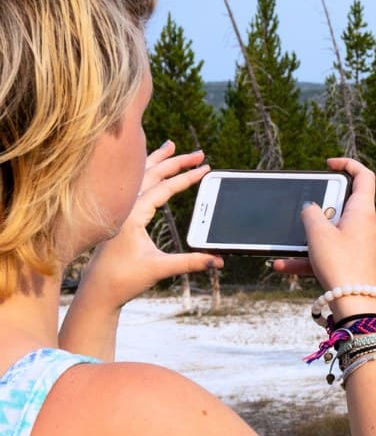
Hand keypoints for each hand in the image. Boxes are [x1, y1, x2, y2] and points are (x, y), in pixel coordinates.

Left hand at [76, 142, 222, 310]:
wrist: (97, 290)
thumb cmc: (123, 279)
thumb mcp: (160, 269)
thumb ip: (191, 262)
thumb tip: (218, 260)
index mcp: (132, 215)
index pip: (163, 188)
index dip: (187, 177)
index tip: (205, 168)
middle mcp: (124, 208)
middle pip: (152, 174)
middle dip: (177, 162)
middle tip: (200, 154)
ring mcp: (120, 210)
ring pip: (140, 177)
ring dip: (158, 161)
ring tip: (171, 146)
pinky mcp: (120, 216)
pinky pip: (135, 186)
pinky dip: (146, 173)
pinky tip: (151, 170)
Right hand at [271, 158, 375, 313]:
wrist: (356, 306)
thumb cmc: (340, 266)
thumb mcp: (318, 233)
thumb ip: (310, 212)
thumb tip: (311, 208)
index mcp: (364, 211)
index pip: (364, 176)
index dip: (347, 164)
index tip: (328, 165)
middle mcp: (367, 225)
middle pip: (343, 205)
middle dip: (319, 210)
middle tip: (305, 215)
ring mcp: (363, 245)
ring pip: (331, 233)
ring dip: (307, 239)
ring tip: (285, 247)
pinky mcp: (356, 262)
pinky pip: (330, 253)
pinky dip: (309, 257)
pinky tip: (283, 265)